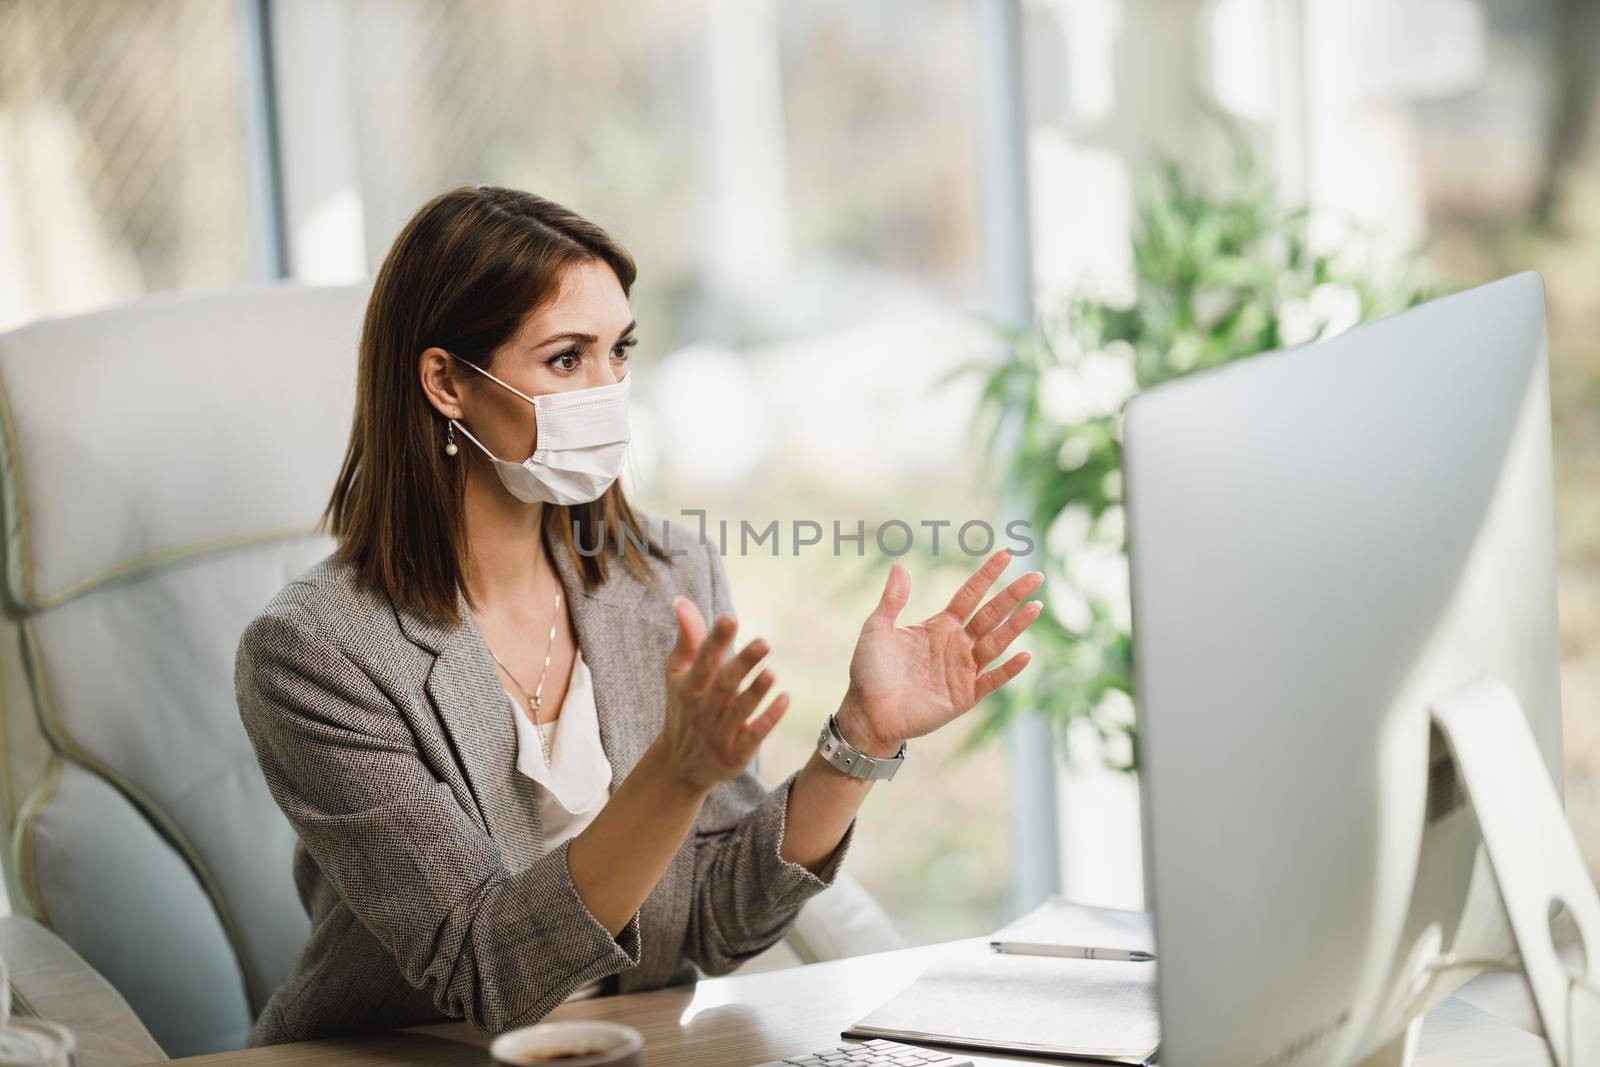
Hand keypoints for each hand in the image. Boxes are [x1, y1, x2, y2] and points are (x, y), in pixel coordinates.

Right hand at [653, 596, 789, 791]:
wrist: (680, 764)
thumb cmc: (684, 706)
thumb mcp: (679, 674)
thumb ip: (688, 638)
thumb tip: (682, 600)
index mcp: (688, 689)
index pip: (702, 662)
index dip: (715, 641)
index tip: (729, 619)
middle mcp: (701, 711)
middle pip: (723, 686)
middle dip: (742, 664)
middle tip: (764, 642)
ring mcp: (717, 735)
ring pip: (738, 712)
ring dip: (755, 693)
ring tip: (772, 673)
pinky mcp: (734, 755)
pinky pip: (753, 736)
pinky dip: (769, 719)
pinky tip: (786, 699)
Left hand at [836, 550, 1042, 755]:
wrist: (867, 712)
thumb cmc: (870, 670)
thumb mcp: (877, 629)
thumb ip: (892, 600)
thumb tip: (900, 565)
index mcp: (939, 625)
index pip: (970, 594)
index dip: (987, 575)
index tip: (1006, 554)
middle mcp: (957, 644)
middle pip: (991, 614)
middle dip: (1013, 595)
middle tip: (1036, 576)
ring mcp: (963, 670)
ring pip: (996, 642)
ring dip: (1016, 626)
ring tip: (1035, 607)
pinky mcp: (965, 696)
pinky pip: (992, 680)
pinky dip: (1009, 670)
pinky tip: (1025, 655)